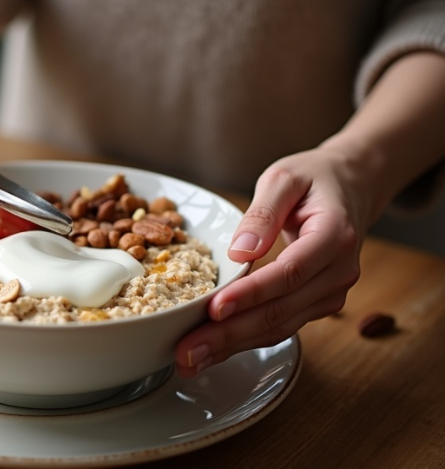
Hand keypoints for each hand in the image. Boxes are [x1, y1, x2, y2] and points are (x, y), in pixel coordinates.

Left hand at [174, 146, 369, 376]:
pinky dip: (244, 340)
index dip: (250, 294)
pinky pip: (279, 326)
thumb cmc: (314, 180)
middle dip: (230, 334)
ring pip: (279, 327)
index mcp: (334, 236)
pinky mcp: (316, 304)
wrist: (351, 188)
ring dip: (232, 347)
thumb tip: (239, 251)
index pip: (288, 273)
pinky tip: (211, 351)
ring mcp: (330, 294)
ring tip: (190, 359)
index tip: (214, 308)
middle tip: (188, 350)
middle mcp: (338, 273)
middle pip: (280, 311)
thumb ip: (263, 212)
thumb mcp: (285, 179)